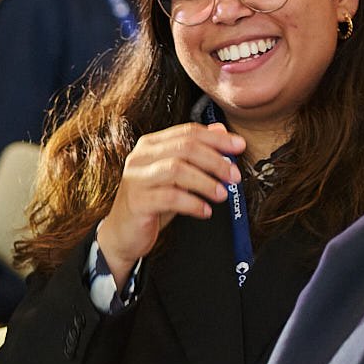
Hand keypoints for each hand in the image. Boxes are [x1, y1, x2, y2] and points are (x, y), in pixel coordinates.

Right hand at [93, 121, 246, 280]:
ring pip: (177, 169)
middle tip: (234, 175)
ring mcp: (136, 178)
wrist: (124, 233)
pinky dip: (193, 204)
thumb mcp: (176, 176)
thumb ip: (195, 152)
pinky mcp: (137, 201)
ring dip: (205, 182)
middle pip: (184, 147)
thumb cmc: (151, 202)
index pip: (187, 132)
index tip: (239, 146)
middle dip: (215, 160)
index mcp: (150, 145)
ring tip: (222, 194)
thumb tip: (220, 129)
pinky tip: (205, 211)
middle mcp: (140, 157)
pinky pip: (170, 198)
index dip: (217, 138)